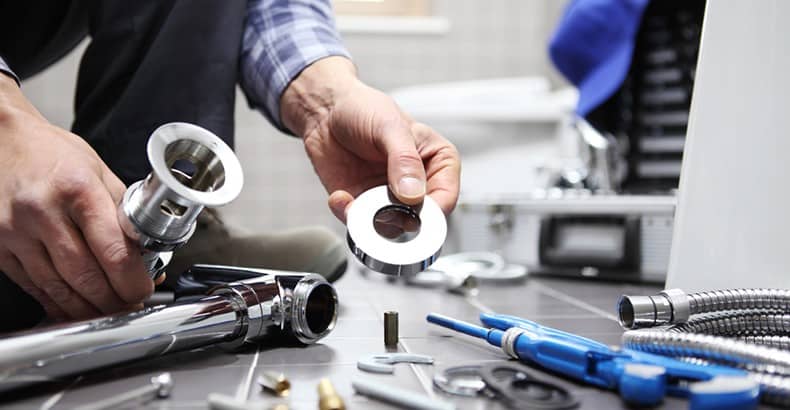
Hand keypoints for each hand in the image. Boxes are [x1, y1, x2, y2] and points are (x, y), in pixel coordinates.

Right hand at [0, 74, 152, 320]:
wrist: (1, 141)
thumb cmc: (52, 154)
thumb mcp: (98, 171)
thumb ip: (122, 212)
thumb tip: (146, 251)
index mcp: (77, 189)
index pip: (113, 250)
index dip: (133, 280)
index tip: (144, 289)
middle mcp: (43, 211)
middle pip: (85, 276)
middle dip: (113, 301)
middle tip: (130, 305)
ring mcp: (16, 232)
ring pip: (58, 288)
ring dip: (88, 309)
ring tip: (109, 311)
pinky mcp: (0, 247)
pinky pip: (34, 286)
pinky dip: (58, 302)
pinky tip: (76, 307)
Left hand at [281, 57, 460, 221]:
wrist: (325, 112)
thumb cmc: (364, 109)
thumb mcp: (390, 126)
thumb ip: (405, 159)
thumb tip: (413, 193)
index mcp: (437, 162)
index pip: (446, 197)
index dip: (432, 210)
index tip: (412, 208)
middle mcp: (417, 185)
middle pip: (420, 221)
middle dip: (399, 219)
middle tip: (379, 208)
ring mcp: (390, 198)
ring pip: (391, 229)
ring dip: (371, 221)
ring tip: (354, 200)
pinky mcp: (364, 206)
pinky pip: (361, 225)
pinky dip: (349, 216)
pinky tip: (340, 197)